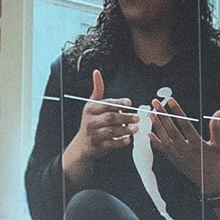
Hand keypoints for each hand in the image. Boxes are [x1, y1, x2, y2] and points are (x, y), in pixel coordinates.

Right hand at [61, 68, 134, 185]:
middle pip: (110, 118)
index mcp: (91, 109)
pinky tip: (128, 139)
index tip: (129, 103)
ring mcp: (94, 135)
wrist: (83, 144)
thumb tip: (96, 72)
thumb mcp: (92, 104)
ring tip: (135, 128)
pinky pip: (111, 144)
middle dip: (125, 117)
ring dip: (125, 130)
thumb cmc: (91, 121)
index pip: (106, 105)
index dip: (118, 103)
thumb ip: (97, 89)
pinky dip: (120, 142)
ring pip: (111, 131)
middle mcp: (91, 121)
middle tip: (137, 117)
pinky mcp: (99, 146)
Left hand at [146, 99, 219, 192]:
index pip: (185, 124)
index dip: (177, 112)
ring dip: (157, 125)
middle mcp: (186, 150)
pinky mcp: (174, 161)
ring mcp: (178, 156)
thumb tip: (218, 112)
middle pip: (171, 130)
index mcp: (197, 144)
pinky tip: (149, 132)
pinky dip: (155, 141)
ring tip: (151, 113)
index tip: (170, 100)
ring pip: (164, 139)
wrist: (210, 180)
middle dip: (163, 115)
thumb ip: (216, 128)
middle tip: (155, 103)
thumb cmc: (216, 160)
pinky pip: (162, 150)